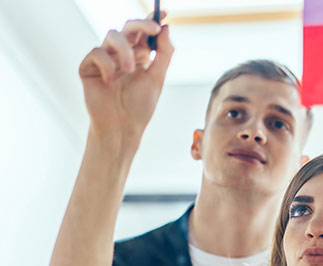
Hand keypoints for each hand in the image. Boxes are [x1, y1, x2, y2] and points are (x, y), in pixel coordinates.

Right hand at [79, 17, 173, 152]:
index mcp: (139, 56)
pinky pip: (96, 53)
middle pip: (128, 27)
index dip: (153, 20)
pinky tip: (111, 81)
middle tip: (154, 28)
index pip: (145, 33)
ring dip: (125, 51)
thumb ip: (163, 54)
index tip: (166, 13)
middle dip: (141, 24)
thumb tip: (167, 27)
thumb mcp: (157, 78)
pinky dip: (107, 65)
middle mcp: (121, 54)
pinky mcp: (88, 67)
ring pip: (112, 36)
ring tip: (131, 70)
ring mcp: (104, 59)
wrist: (122, 128)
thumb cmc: (139, 106)